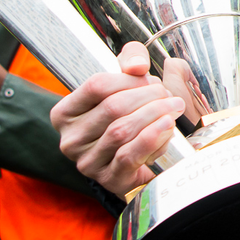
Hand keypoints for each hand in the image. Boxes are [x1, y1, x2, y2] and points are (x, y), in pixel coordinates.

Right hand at [50, 41, 185, 197]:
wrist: (143, 159)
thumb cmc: (132, 115)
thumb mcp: (128, 81)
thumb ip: (131, 59)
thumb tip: (136, 65)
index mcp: (65, 112)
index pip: (96, 85)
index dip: (129, 79)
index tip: (150, 80)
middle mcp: (70, 139)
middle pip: (112, 107)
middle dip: (148, 96)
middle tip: (168, 95)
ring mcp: (87, 162)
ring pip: (121, 130)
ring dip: (154, 115)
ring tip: (173, 108)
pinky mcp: (108, 180)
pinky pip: (129, 155)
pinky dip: (152, 137)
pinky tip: (167, 126)